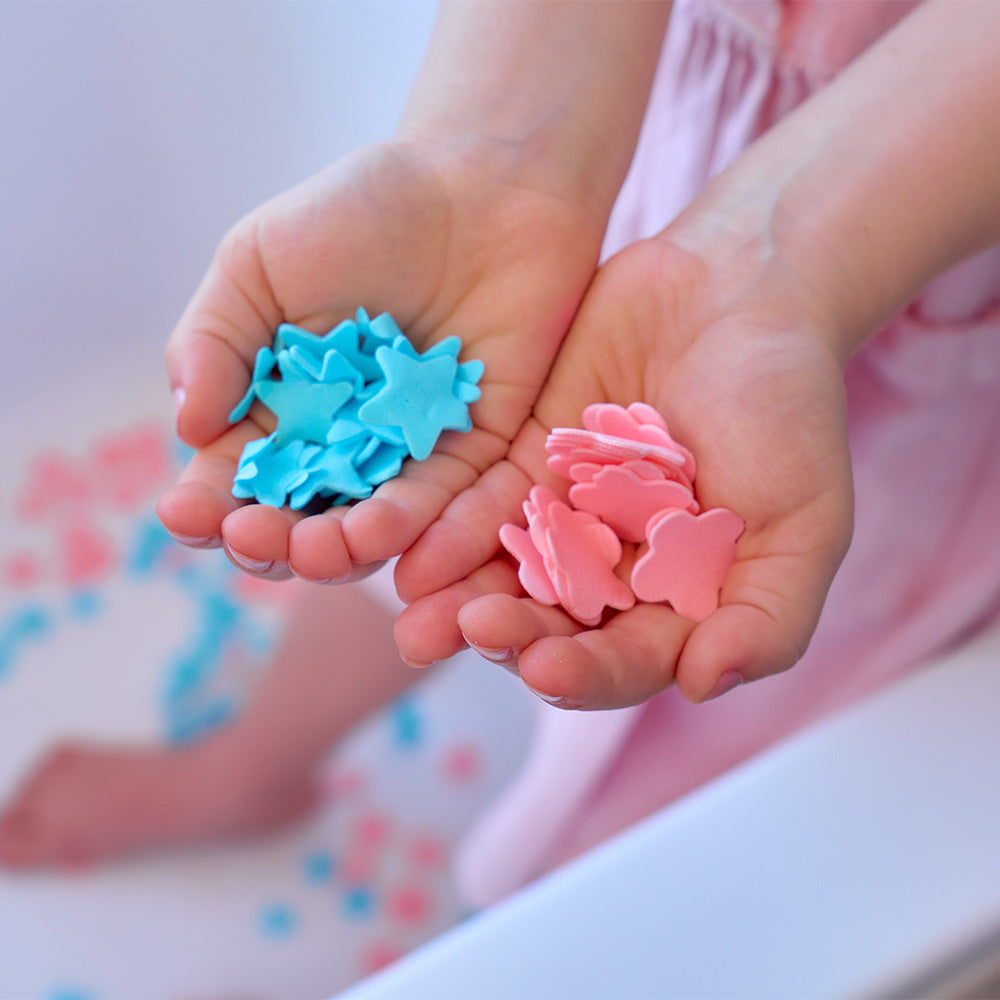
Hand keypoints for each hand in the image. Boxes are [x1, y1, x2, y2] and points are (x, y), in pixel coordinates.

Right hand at [157, 139, 603, 581]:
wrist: (480, 184)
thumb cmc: (362, 212)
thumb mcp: (260, 261)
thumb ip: (215, 340)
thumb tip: (186, 427)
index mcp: (284, 407)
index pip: (239, 474)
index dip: (209, 503)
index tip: (186, 515)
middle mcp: (345, 443)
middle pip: (303, 515)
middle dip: (273, 540)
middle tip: (253, 539)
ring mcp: (411, 451)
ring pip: (376, 523)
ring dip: (344, 548)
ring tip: (318, 550)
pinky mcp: (479, 448)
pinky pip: (456, 501)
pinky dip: (429, 532)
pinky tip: (397, 548)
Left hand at [393, 228, 854, 705]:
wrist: (738, 292)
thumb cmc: (787, 408)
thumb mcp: (804, 519)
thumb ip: (768, 613)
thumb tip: (706, 685)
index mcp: (677, 600)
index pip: (626, 658)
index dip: (587, 672)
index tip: (545, 670)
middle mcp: (613, 570)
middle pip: (553, 624)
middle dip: (510, 635)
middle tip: (470, 634)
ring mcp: (563, 517)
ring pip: (506, 573)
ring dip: (459, 601)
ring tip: (415, 623)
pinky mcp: (523, 462)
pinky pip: (480, 505)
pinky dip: (447, 532)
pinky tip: (410, 554)